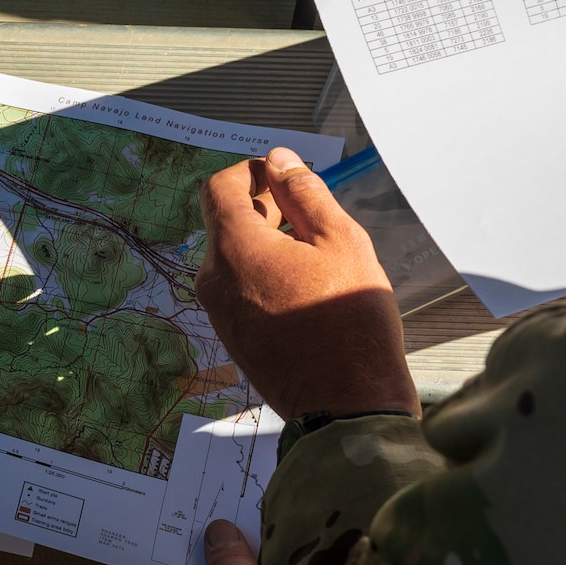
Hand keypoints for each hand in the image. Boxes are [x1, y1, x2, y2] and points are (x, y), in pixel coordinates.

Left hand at [195, 147, 416, 420]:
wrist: (348, 403)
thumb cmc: (351, 319)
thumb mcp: (340, 240)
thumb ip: (304, 192)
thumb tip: (279, 161)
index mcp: (234, 250)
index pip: (218, 187)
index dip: (251, 173)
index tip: (284, 178)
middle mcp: (214, 280)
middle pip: (224, 222)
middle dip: (262, 209)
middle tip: (310, 218)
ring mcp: (218, 313)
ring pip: (232, 257)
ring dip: (265, 243)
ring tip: (315, 257)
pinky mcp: (232, 337)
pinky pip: (238, 289)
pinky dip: (263, 275)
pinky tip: (305, 289)